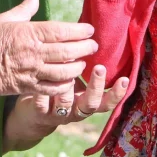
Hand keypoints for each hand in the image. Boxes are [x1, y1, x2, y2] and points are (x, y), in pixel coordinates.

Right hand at [0, 0, 97, 97]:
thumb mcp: (4, 19)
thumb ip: (24, 9)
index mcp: (27, 33)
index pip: (61, 31)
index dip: (79, 30)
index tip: (89, 29)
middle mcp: (32, 53)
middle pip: (67, 50)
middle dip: (85, 48)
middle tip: (94, 45)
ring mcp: (31, 72)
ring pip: (64, 71)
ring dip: (78, 66)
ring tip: (84, 62)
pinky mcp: (28, 87)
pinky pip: (53, 88)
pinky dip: (65, 84)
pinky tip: (70, 79)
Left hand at [3, 64, 128, 151]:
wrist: (32, 115)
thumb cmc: (57, 90)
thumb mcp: (74, 82)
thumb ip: (84, 69)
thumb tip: (93, 40)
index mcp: (86, 103)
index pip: (107, 102)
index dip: (117, 93)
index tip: (124, 78)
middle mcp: (76, 111)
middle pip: (91, 104)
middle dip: (96, 85)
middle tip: (100, 67)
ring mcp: (58, 114)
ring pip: (67, 102)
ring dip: (68, 85)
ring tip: (66, 68)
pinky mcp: (40, 113)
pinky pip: (44, 102)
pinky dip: (45, 89)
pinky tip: (44, 76)